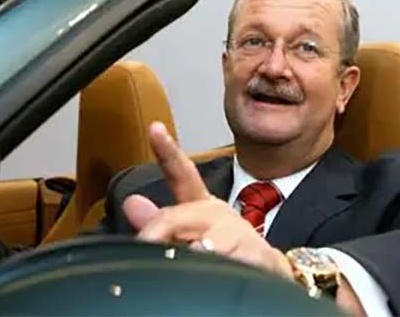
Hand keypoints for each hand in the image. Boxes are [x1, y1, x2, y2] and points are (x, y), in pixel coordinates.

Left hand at [122, 122, 292, 279]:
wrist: (268, 269)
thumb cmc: (224, 247)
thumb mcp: (189, 232)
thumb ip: (158, 221)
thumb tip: (131, 204)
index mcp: (200, 205)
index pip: (181, 173)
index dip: (167, 150)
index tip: (155, 128)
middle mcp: (218, 214)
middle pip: (180, 215)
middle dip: (159, 231)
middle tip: (144, 243)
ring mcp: (238, 234)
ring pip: (203, 243)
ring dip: (190, 253)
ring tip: (185, 259)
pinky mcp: (256, 255)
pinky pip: (228, 264)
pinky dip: (215, 268)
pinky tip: (212, 271)